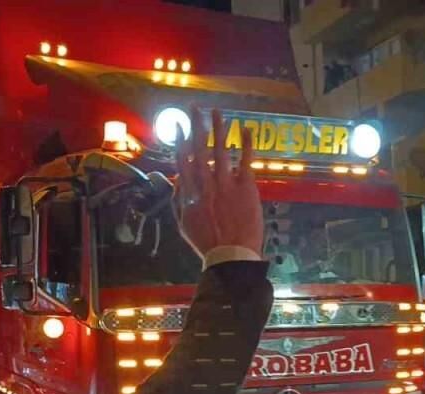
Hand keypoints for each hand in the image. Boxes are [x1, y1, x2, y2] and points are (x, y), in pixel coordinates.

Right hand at [175, 108, 261, 257]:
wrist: (230, 254)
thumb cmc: (207, 243)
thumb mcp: (184, 224)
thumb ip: (180, 200)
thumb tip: (177, 182)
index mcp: (190, 192)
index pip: (183, 159)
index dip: (180, 140)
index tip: (178, 124)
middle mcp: (206, 183)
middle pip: (199, 148)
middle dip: (196, 126)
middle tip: (194, 107)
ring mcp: (225, 183)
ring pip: (220, 149)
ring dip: (218, 128)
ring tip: (216, 111)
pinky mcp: (245, 186)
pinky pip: (245, 160)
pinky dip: (246, 143)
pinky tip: (246, 128)